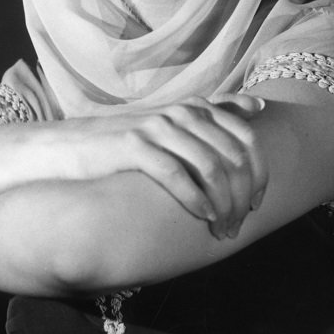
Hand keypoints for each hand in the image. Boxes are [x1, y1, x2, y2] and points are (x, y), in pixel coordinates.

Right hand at [57, 93, 267, 238]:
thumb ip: (213, 115)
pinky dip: (196, 199)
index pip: (247, 138)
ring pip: (210, 168)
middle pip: (233, 156)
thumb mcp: (174, 124)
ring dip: (223, 204)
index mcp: (195, 108)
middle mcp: (180, 113)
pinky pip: (177, 174)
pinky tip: (203, 217)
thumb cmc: (129, 144)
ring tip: (223, 228)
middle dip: (242, 196)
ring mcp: (158, 128)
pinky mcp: (135, 146)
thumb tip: (259, 106)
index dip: (260, 174)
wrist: (73, 147)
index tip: (258, 203)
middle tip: (240, 223)